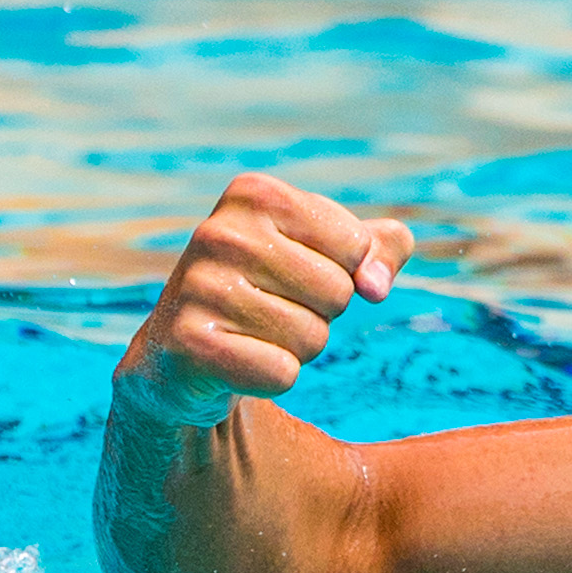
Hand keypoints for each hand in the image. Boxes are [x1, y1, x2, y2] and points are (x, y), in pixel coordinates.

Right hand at [120, 173, 414, 426]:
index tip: (298, 273)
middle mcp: (219, 233)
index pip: (357, 245)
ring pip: (312, 337)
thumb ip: (385, 248)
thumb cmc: (277, 289)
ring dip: (298, 347)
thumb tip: (375, 286)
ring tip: (255, 333)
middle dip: (321, 312)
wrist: (187, 353)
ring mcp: (197, 287)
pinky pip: (282, 373)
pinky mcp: (188, 344)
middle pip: (338, 292)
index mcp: (255, 194)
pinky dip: (273, 378)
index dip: (343, 271)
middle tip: (274, 309)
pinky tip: (238, 361)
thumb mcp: (337, 253)